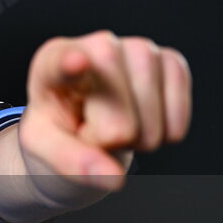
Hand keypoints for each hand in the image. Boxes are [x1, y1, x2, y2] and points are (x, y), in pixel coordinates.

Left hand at [19, 30, 191, 190]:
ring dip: (136, 139)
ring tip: (113, 123)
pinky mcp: (172, 62)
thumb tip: (113, 178)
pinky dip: (162, 136)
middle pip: (118, 116)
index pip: (61, 63)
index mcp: (52, 63)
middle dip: (109, 139)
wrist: (86, 123)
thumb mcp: (45, 150)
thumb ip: (71, 163)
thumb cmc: (59, 130)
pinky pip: (177, 124)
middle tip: (91, 130)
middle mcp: (98, 45)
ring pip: (152, 124)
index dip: (70, 64)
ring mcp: (140, 49)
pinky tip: (141, 119)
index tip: (75, 62)